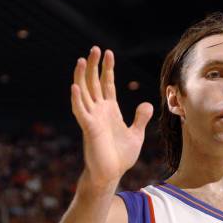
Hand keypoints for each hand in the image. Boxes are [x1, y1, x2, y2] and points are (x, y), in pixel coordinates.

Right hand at [71, 47, 153, 187]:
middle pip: (94, 83)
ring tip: (82, 60)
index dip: (107, 69)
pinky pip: (81, 112)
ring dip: (82, 77)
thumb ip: (140, 119)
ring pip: (84, 93)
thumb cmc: (120, 156)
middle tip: (95, 48)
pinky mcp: (88, 128)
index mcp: (110, 110)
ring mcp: (92, 118)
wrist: (111, 173)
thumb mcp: (136, 134)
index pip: (107, 84)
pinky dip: (77, 99)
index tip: (108, 53)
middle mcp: (99, 111)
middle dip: (94, 66)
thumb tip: (147, 104)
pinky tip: (75, 87)